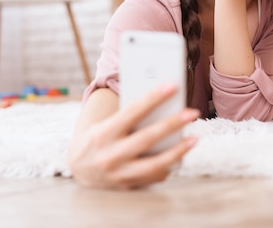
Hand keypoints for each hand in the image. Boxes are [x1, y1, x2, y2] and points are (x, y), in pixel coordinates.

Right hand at [68, 84, 199, 189]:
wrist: (77, 167)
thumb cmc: (98, 137)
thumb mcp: (105, 124)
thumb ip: (129, 117)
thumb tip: (162, 105)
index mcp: (103, 133)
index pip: (132, 112)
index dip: (153, 98)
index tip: (172, 86)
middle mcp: (109, 155)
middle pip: (147, 138)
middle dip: (172, 124)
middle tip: (193, 112)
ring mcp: (117, 174)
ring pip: (154, 164)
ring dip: (178, 151)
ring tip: (195, 139)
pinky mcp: (125, 187)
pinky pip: (152, 178)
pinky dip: (167, 167)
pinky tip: (179, 157)